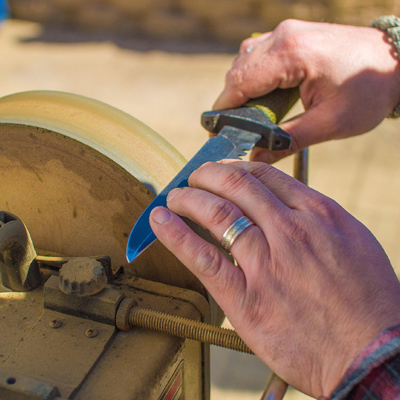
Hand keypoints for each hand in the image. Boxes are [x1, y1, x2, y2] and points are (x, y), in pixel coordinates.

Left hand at [149, 160, 399, 397]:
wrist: (375, 355)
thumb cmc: (369, 300)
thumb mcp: (352, 241)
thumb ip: (314, 219)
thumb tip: (281, 204)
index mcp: (317, 214)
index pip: (264, 175)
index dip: (235, 167)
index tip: (221, 170)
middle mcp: (290, 231)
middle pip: (235, 186)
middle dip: (207, 175)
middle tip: (194, 178)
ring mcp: (266, 263)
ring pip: (216, 213)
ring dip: (188, 198)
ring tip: (175, 196)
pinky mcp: (246, 299)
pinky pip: (203, 258)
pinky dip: (176, 234)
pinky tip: (160, 220)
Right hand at [214, 20, 399, 162]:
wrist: (397, 61)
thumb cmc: (369, 90)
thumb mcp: (330, 123)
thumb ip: (288, 140)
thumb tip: (257, 156)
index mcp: (291, 53)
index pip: (239, 82)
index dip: (223, 111)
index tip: (217, 134)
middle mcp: (283, 35)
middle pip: (237, 72)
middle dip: (230, 103)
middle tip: (235, 132)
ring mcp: (286, 32)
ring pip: (244, 62)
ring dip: (242, 90)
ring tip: (251, 117)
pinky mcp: (291, 35)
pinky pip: (258, 56)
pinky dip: (253, 77)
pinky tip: (264, 97)